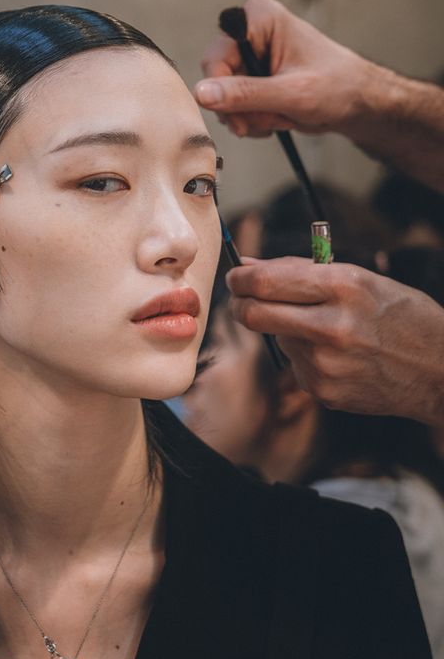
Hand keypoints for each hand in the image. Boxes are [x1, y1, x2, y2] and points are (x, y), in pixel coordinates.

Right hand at [195, 0, 375, 138]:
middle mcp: (248, 32)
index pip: (215, 57)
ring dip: (248, 117)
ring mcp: (249, 56)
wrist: (358, 102)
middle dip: (241, 108)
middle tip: (267, 121)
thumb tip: (201, 94)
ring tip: (280, 117)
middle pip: (216, 79)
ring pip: (222, 97)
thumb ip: (245, 94)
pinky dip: (252, 119)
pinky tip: (276, 118)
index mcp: (258, 18)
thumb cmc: (339, 87)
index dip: (222, 91)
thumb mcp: (292, 93)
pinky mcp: (251, 76)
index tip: (241, 119)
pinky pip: (232, 105)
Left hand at [226, 256, 443, 429]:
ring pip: (277, 338)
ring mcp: (327, 364)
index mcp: (344, 287)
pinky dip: (306, 355)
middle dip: (240, 304)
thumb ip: (301, 271)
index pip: (264, 282)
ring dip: (285, 329)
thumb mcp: (362, 279)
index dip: (239, 278)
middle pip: (253, 315)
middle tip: (242, 299)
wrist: (440, 370)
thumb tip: (248, 267)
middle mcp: (332, 327)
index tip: (235, 277)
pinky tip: (338, 355)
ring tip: (325, 329)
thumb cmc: (402, 315)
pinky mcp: (324, 392)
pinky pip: (295, 364)